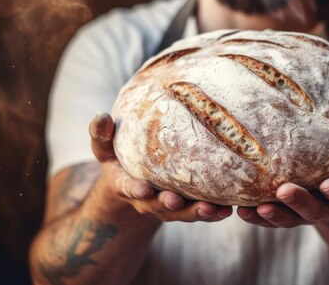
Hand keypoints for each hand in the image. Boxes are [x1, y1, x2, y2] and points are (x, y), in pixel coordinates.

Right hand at [89, 112, 232, 222]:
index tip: (143, 188)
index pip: (128, 188)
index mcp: (126, 184)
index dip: (135, 190)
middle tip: (177, 201)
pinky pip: (199, 212)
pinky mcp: (186, 207)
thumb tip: (101, 114)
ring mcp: (167, 207)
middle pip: (158, 206)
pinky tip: (228, 210)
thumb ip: (101, 134)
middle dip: (168, 205)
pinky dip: (213, 213)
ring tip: (213, 209)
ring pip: (182, 214)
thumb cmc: (120, 155)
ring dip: (197, 212)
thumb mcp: (105, 146)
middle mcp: (147, 200)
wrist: (136, 178)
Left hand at [237, 121, 328, 227]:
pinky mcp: (284, 214)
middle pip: (312, 211)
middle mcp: (325, 209)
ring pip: (287, 220)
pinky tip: (240, 210)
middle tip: (284, 191)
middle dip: (298, 203)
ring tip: (254, 207)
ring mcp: (303, 215)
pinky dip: (255, 217)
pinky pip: (268, 220)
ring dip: (271, 215)